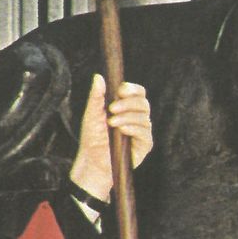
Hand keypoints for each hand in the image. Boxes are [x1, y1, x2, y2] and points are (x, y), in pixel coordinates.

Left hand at [69, 75, 152, 202]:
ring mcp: (142, 132)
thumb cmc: (92, 138)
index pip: (139, 93)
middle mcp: (138, 118)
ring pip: (144, 117)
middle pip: (143, 103)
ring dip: (127, 117)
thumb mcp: (91, 114)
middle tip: (112, 108)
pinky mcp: (144, 146)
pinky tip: (122, 130)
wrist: (92, 161)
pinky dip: (133, 128)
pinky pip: (145, 133)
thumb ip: (96, 96)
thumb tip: (98, 77)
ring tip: (111, 122)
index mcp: (128, 108)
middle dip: (128, 103)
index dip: (132, 89)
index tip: (120, 90)